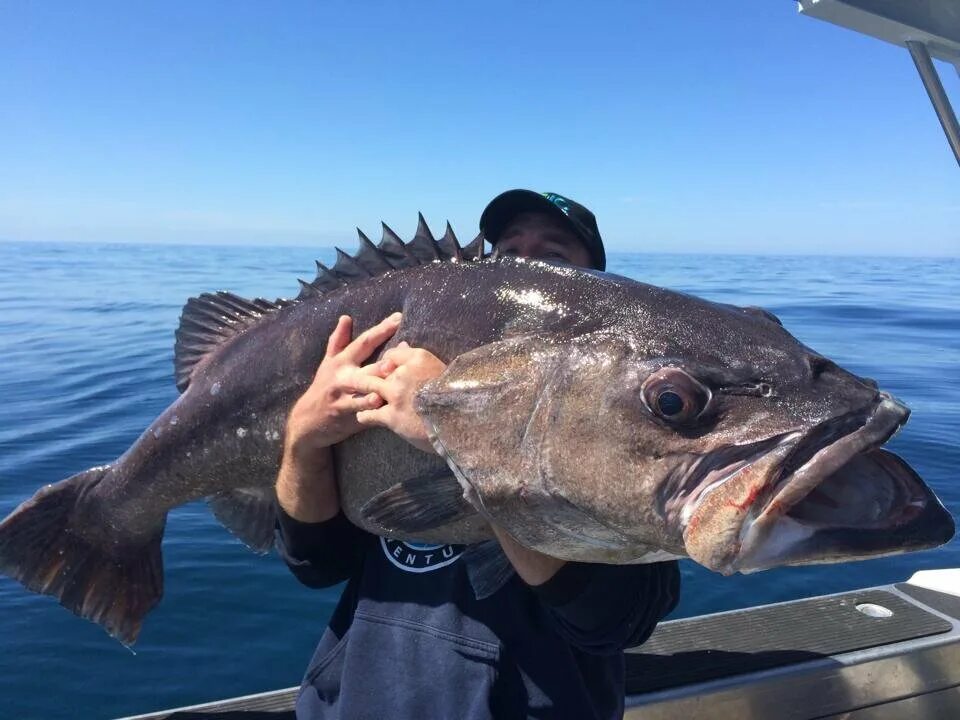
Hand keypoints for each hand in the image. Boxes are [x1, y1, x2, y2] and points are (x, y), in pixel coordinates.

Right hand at [284, 313, 400, 458]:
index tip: (398, 318)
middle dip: (382, 363)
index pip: (364, 342)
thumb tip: (346, 317)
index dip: (381, 329)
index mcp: (341, 362)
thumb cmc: (323, 387)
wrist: (307, 420)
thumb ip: (338, 340)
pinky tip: (388, 410)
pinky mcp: (347, 418)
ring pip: (363, 392)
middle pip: (366, 368)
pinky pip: (363, 414)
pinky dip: (374, 413)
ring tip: (391, 382)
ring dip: (377, 387)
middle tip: (401, 354)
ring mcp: (344, 399)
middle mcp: (342, 378)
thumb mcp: (328, 362)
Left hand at [355, 342, 446, 453]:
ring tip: (356, 395)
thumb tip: (402, 344)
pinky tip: (363, 416)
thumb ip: (417, 358)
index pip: (392, 355)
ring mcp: (395, 395)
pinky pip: (369, 413)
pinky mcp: (391, 416)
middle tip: (354, 379)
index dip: (386, 363)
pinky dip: (365, 415)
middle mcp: (403, 373)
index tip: (384, 370)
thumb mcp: (438, 367)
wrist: (460, 420)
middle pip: (376, 370)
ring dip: (362, 392)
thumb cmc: (454, 394)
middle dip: (367, 376)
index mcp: (418, 358)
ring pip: (368, 388)